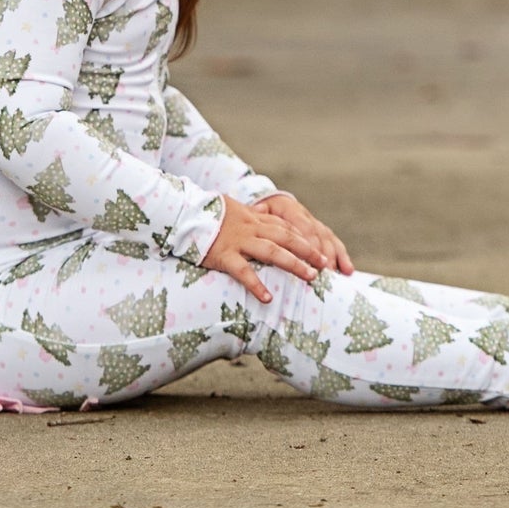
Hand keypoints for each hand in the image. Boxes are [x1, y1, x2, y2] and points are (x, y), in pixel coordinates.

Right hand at [201, 195, 330, 303]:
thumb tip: (263, 212)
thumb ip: (251, 214)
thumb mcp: (234, 209)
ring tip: (310, 277)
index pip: (285, 227)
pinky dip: (256, 284)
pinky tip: (267, 298)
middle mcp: (250, 228)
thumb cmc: (208, 214)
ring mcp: (238, 241)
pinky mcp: (223, 255)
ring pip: (272, 251)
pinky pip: (243, 271)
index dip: (305, 238)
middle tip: (325, 264)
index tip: (321, 250)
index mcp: (254, 218)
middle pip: (286, 237)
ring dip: (293, 264)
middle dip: (308, 251)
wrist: (183, 213)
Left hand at [257, 192, 353, 275]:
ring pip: (328, 239)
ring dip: (334, 257)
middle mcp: (306, 215)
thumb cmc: (262, 209)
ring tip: (336, 274)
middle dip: (323, 253)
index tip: (311, 258)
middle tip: (325, 272)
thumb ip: (259, 212)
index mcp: (290, 208)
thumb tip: (258, 210)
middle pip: (318, 235)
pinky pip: (334, 243)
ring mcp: (315, 224)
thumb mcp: (258, 209)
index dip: (310, 242)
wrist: (270, 201)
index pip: (303, 226)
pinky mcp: (321, 232)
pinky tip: (348, 270)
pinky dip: (342, 257)